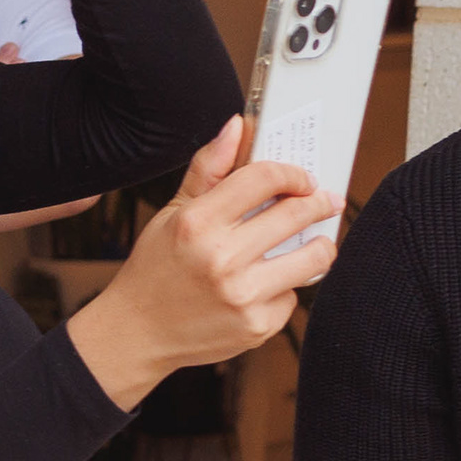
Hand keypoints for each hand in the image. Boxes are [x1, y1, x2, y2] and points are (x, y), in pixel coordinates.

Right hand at [67, 116, 334, 405]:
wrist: (135, 334)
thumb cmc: (154, 269)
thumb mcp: (171, 215)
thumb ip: (208, 170)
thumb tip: (238, 126)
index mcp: (197, 223)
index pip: (264, 178)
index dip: (292, 173)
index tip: (302, 179)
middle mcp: (220, 258)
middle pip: (297, 214)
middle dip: (319, 203)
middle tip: (325, 202)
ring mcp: (242, 295)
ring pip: (313, 258)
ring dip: (319, 246)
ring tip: (312, 244)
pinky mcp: (256, 326)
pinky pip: (292, 297)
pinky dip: (283, 290)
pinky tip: (261, 290)